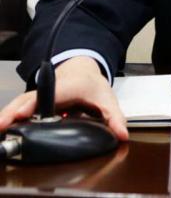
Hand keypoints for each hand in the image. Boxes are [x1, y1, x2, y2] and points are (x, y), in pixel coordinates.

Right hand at [0, 56, 127, 140]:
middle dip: (13, 112)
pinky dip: (9, 118)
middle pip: (28, 100)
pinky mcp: (33, 103)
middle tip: (1, 125)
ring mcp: (40, 96)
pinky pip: (19, 109)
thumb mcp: (106, 99)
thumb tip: (122, 135)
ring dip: (7, 116)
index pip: (50, 95)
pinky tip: (2, 127)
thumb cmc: (92, 86)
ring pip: (20, 104)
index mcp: (69, 87)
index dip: (34, 104)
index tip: (22, 114)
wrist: (83, 72)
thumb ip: (114, 118)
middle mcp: (50, 89)